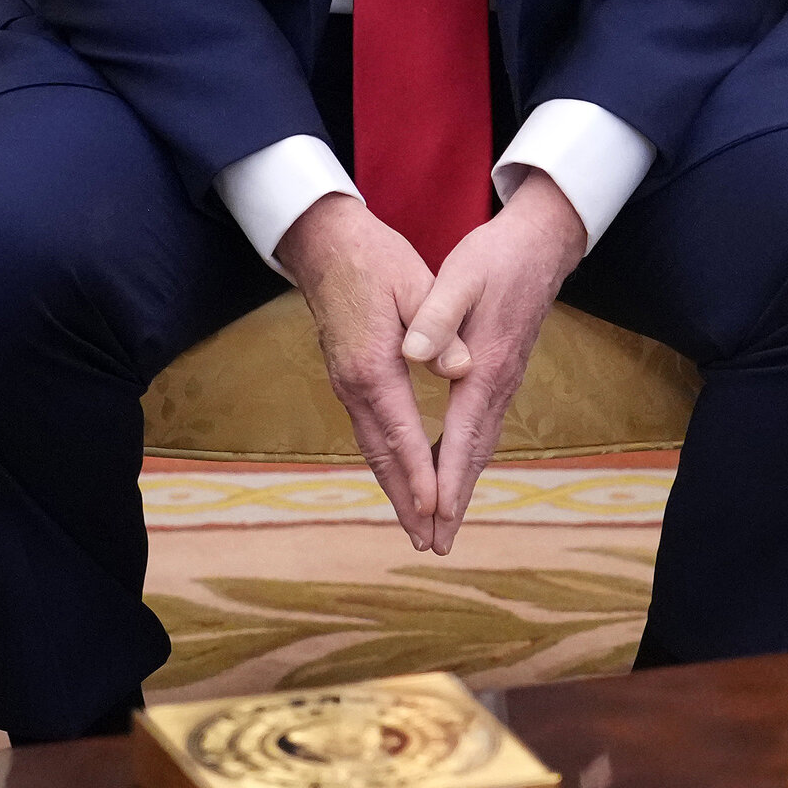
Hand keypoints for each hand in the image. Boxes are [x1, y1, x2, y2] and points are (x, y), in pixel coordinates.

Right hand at [277, 193, 448, 550]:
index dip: (421, 473)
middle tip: (428, 543)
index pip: (401, 432)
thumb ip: (438, 326)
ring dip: (395, 489)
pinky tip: (399, 477)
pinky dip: (386, 462)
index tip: (438, 508)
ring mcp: (346, 384)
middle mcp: (354, 385)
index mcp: (373, 366)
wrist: (324, 244)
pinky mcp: (348, 378)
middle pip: (382, 455)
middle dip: (406, 502)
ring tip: (416, 526)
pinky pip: (368, 433)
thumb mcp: (414, 282)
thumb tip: (462, 368)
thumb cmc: (375, 258)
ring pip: (372, 449)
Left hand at [407, 175, 589, 548]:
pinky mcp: (504, 371)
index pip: (461, 438)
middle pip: (474, 454)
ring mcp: (505, 380)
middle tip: (434, 544)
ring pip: (481, 443)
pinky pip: (483, 427)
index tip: (434, 522)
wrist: (543, 243)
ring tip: (443, 521)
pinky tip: (455, 464)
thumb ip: (436, 317)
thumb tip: (414, 356)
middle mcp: (499, 383)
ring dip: (461, 484)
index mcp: (484, 367)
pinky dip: (467, 455)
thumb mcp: (460, 277)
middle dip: (454, 501)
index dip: (446, 483)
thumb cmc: (496, 257)